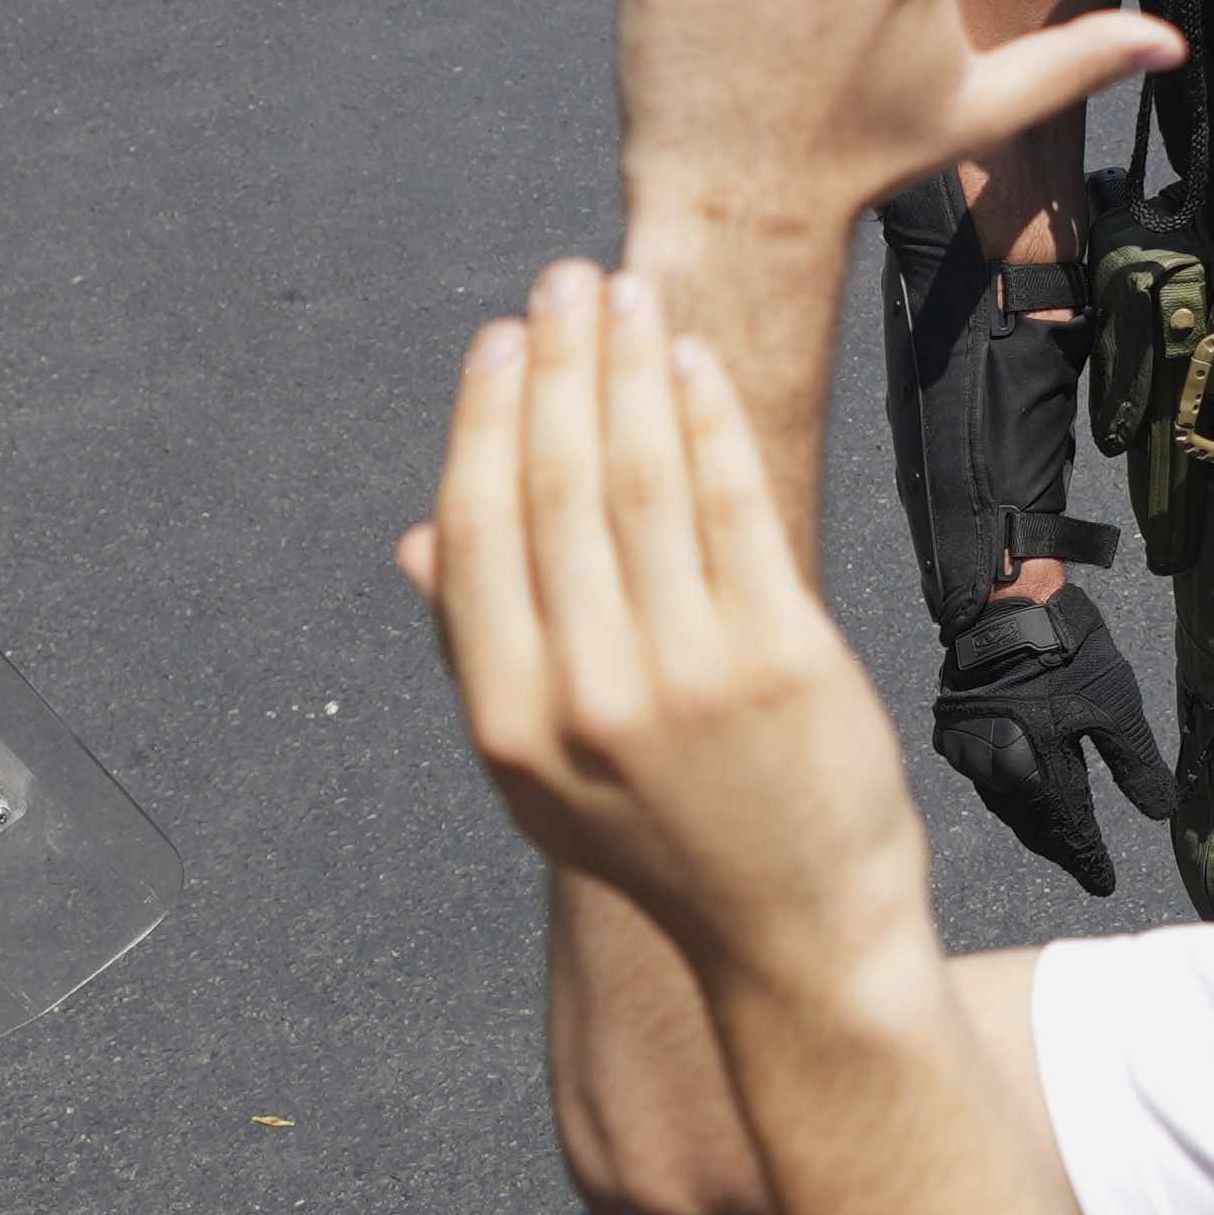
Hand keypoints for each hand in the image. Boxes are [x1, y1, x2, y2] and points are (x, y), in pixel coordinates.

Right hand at [410, 264, 923, 985]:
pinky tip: (693, 363)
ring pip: (643, 480)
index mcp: (509, 725)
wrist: (798, 934)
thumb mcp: (544, 774)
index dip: (486, 420)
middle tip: (565, 281)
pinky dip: (708, 421)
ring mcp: (685, 677)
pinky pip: (734, 508)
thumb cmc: (670, 839)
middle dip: (560, 363)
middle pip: (560, 487)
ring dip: (631, 367)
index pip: (479, 531)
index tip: (498, 339)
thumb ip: (483, 651)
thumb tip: (416, 541)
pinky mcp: (778, 657)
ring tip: (627, 294)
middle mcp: (586, 699)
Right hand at [930, 585, 1174, 891]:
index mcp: (1039, 772)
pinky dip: (1011, 796)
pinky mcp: (954, 737)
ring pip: (1008, 808)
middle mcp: (998, 774)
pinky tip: (1025, 797)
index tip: (1105, 882)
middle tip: (1084, 864)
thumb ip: (1137, 767)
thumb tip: (1162, 813)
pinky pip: (987, 782)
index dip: (1089, 859)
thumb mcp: (1116, 709)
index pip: (1069, 832)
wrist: (1007, 608)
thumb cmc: (1069, 654)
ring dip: (1036, 824)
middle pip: (1034, 827)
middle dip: (1063, 847)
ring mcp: (971, 756)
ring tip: (1059, 837)